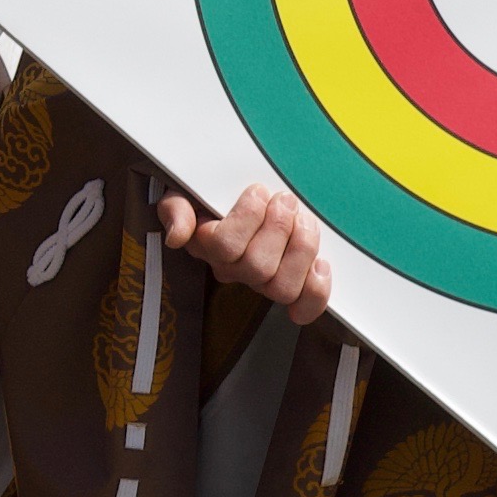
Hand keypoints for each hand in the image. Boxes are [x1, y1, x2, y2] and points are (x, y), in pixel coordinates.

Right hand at [160, 176, 335, 324]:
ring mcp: (263, 282)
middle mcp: (234, 270)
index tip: (258, 190)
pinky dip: (317, 290)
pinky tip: (320, 264)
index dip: (248, 217)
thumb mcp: (185, 192)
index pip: (224, 246)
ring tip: (304, 221)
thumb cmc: (215, 195)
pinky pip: (304, 305)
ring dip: (301, 250)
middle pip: (257, 268)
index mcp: (208, 247)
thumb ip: (176, 209)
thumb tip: (178, 235)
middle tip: (285, 200)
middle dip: (279, 228)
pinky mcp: (293, 287)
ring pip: (282, 287)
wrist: (241, 199)